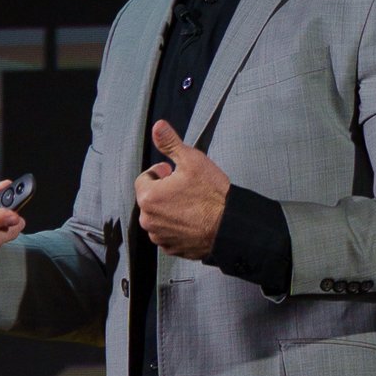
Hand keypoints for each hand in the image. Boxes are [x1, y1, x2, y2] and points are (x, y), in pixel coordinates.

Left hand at [133, 121, 228, 258]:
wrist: (230, 225)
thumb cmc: (211, 194)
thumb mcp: (191, 160)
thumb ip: (170, 143)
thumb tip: (157, 127)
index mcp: (148, 198)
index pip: (144, 179)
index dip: (160, 173)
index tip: (174, 173)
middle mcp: (149, 221)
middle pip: (150, 199)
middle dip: (164, 191)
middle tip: (185, 187)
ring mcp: (160, 237)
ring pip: (159, 217)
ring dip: (169, 209)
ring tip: (191, 204)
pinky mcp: (172, 249)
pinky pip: (168, 233)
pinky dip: (177, 226)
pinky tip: (193, 219)